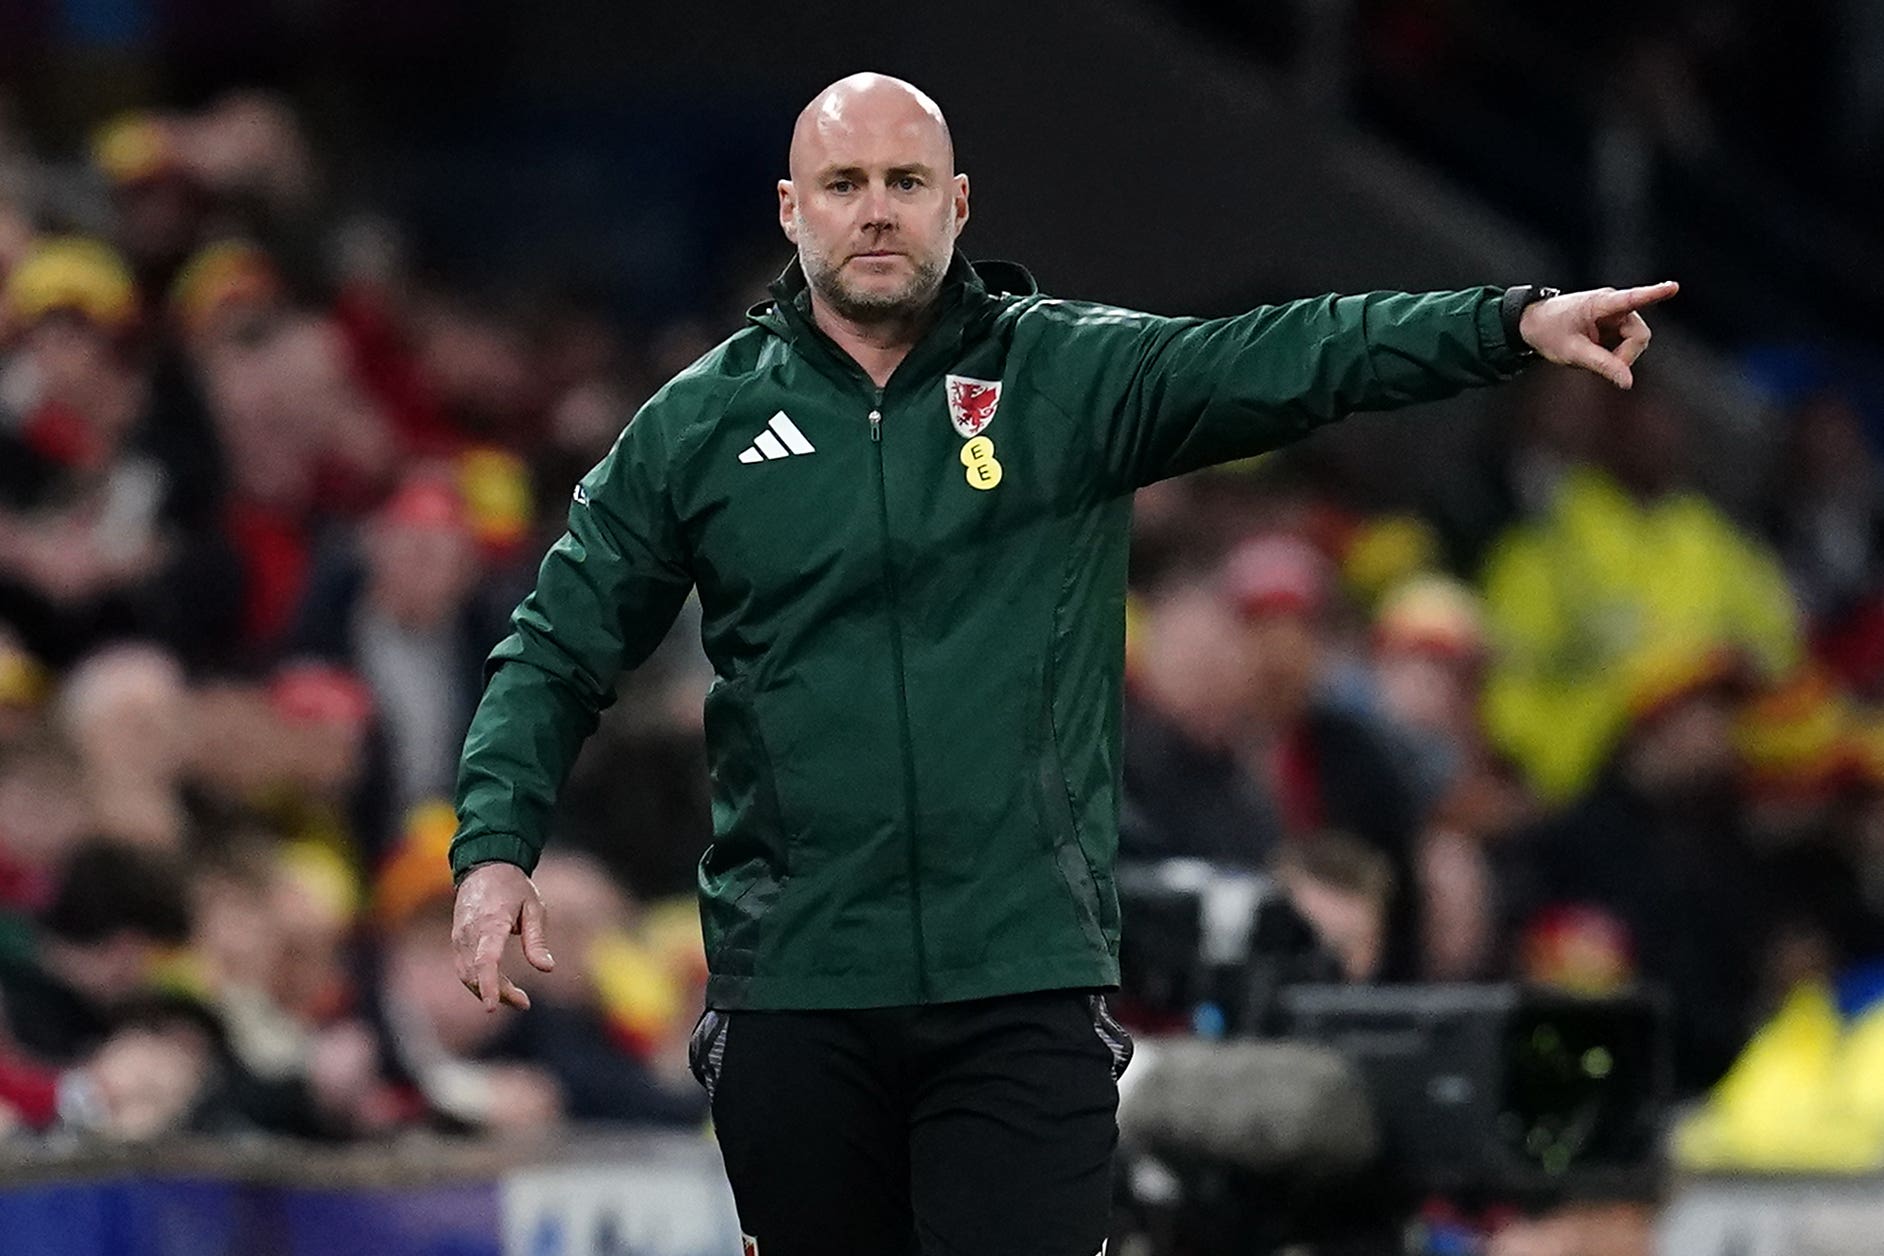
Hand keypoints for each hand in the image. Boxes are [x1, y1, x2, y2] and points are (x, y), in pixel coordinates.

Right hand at [451, 862, 554, 1012]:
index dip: (488, 984)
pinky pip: (465, 968)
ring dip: (489, 990)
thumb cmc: (513, 887)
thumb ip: (537, 940)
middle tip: (525, 1003)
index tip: (492, 1007)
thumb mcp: (534, 908)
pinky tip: (499, 988)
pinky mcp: (457, 941)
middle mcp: (470, 932)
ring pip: (468, 975)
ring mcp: (459, 937)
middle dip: (499, 993)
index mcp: (491, 922)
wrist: (484, 866)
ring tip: (518, 999)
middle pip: (477, 973)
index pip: (486, 959)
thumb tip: (547, 969)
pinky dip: (479, 982)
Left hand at [1518, 281, 1678, 389]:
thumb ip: (1601, 365)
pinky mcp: (1616, 324)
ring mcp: (1617, 314)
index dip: (1654, 294)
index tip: (1672, 287)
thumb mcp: (1572, 352)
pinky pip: (1626, 344)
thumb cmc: (1549, 331)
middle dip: (1627, 355)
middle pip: (1639, 335)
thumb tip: (1627, 382)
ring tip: (1593, 356)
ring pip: (1636, 341)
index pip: (1631, 299)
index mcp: (1601, 304)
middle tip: (1604, 367)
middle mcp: (1614, 305)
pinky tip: (1597, 352)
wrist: (1533, 324)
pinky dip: (1616, 354)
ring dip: (1620, 355)